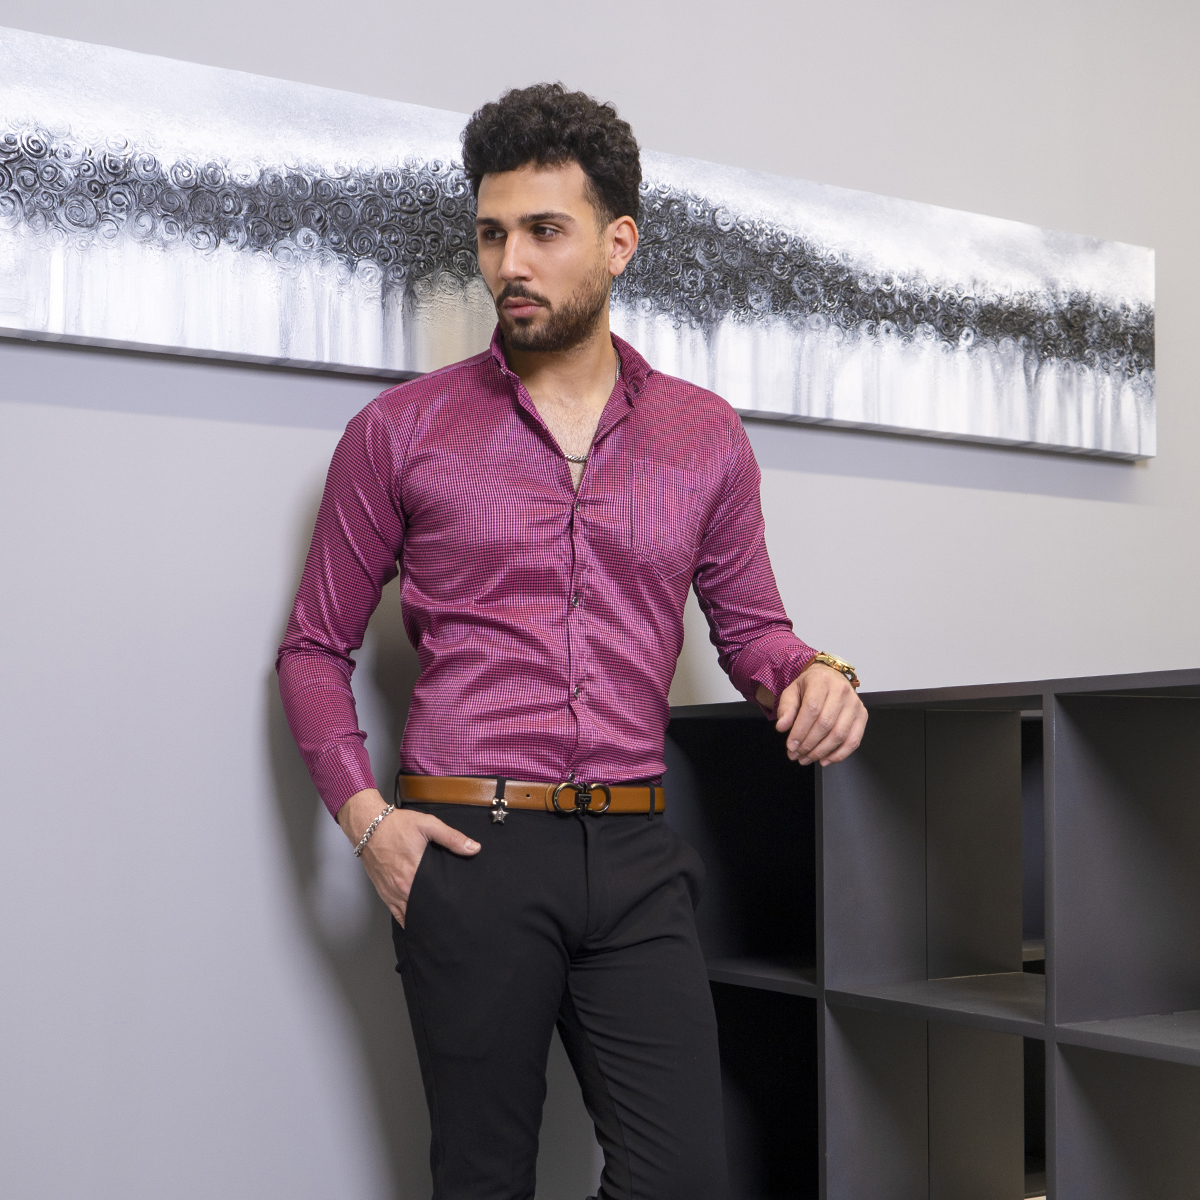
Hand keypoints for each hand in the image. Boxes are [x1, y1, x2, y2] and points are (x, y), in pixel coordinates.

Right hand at [336, 787, 479, 926]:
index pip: (434, 897)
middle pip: (422, 909)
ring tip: (435, 924)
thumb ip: (452, 838)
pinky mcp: (383, 890)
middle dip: (435, 914)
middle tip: (449, 919)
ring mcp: (391, 891)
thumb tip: (474, 848)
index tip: (456, 910)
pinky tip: (415, 921)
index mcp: (414, 872)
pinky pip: (395, 912)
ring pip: (408, 914)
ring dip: (421, 919)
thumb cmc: (396, 825)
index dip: (445, 905)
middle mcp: (401, 886)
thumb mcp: (428, 825)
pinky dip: (405, 918)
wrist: (368, 825)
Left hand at [758, 663, 867, 765]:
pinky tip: (825, 760)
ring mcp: (855, 703)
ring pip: (839, 734)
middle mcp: (841, 690)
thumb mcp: (792, 691)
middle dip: (809, 744)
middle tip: (796, 754)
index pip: (812, 709)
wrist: (830, 677)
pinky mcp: (862, 715)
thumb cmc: (810, 686)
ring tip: (807, 758)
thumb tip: (782, 727)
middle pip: (826, 724)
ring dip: (821, 752)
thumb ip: (786, 709)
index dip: (800, 731)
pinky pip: (854, 740)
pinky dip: (839, 754)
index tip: (791, 745)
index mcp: (821, 681)